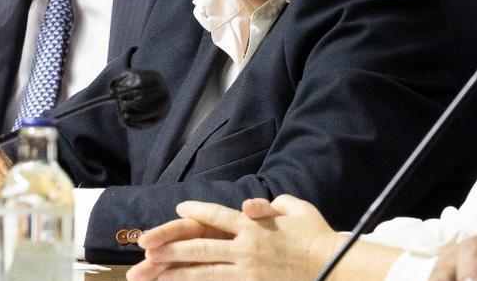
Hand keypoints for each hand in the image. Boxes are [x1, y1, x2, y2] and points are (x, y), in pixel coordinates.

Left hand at [127, 195, 343, 280]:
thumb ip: (272, 205)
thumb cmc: (315, 234)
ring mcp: (247, 269)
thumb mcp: (296, 209)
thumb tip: (252, 206)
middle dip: (173, 247)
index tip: (180, 207)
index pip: (219, 216)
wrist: (330, 264)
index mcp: (255, 225)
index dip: (198, 210)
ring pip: (205, 270)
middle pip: (202, 246)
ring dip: (177, 270)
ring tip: (154, 272)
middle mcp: (246, 247)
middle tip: (147, 248)